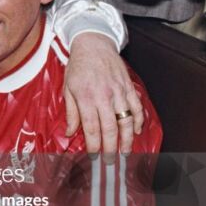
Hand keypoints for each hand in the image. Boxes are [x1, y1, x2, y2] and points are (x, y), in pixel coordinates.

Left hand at [64, 33, 142, 155]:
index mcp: (86, 97)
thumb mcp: (68, 88)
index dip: (93, 144)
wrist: (94, 44)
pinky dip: (138, 121)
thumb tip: (70, 133)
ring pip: (126, 120)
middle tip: (110, 161)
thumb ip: (71, 112)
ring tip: (125, 152)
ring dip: (126, 139)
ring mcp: (119, 91)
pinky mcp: (129, 87)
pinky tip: (136, 132)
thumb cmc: (78, 67)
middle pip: (110, 128)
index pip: (91, 127)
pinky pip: (136, 107)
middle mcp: (104, 96)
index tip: (93, 156)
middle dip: (111, 147)